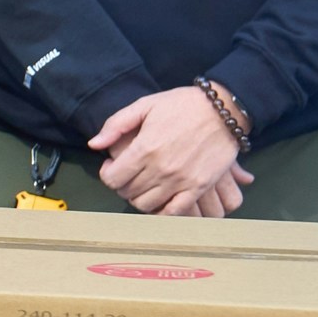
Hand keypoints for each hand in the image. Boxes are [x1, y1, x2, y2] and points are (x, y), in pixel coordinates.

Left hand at [88, 87, 251, 217]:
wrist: (223, 109)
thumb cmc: (182, 105)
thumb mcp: (145, 105)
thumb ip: (115, 125)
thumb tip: (94, 145)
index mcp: (144, 149)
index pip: (112, 179)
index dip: (107, 174)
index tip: (112, 166)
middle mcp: (161, 169)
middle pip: (127, 192)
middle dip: (122, 184)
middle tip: (129, 174)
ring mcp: (181, 180)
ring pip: (146, 204)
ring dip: (140, 197)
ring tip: (144, 184)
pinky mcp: (199, 187)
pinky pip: (175, 211)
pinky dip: (163, 211)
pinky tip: (160, 199)